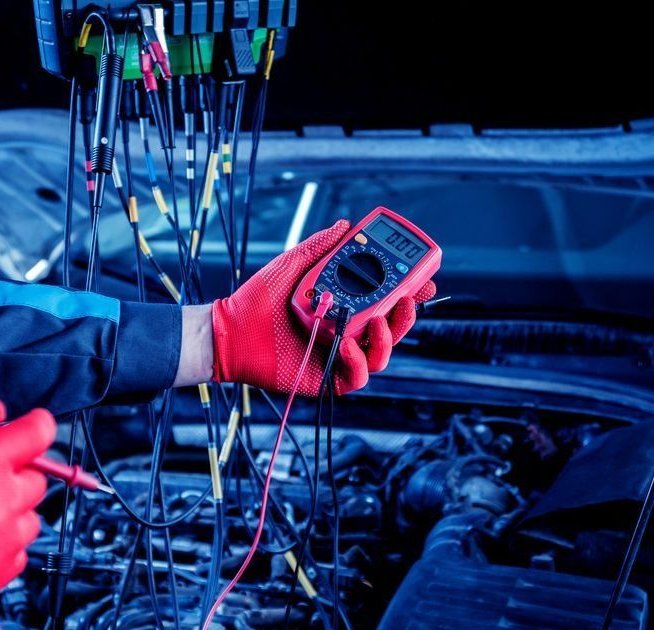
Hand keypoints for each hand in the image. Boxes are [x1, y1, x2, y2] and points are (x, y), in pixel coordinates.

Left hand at [211, 220, 434, 395]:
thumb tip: (346, 226)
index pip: (385, 301)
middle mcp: (346, 331)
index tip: (423, 280)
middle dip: (407, 316)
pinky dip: (359, 361)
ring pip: (381, 354)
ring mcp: (338, 356)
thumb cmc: (258, 299)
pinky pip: (356, 376)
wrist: (230, 329)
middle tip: (410, 299)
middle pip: (391, 328)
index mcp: (344, 307)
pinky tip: (349, 344)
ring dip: (389, 338)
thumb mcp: (293, 265)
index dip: (408, 292)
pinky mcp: (327, 378)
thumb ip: (320, 247)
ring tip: (379, 322)